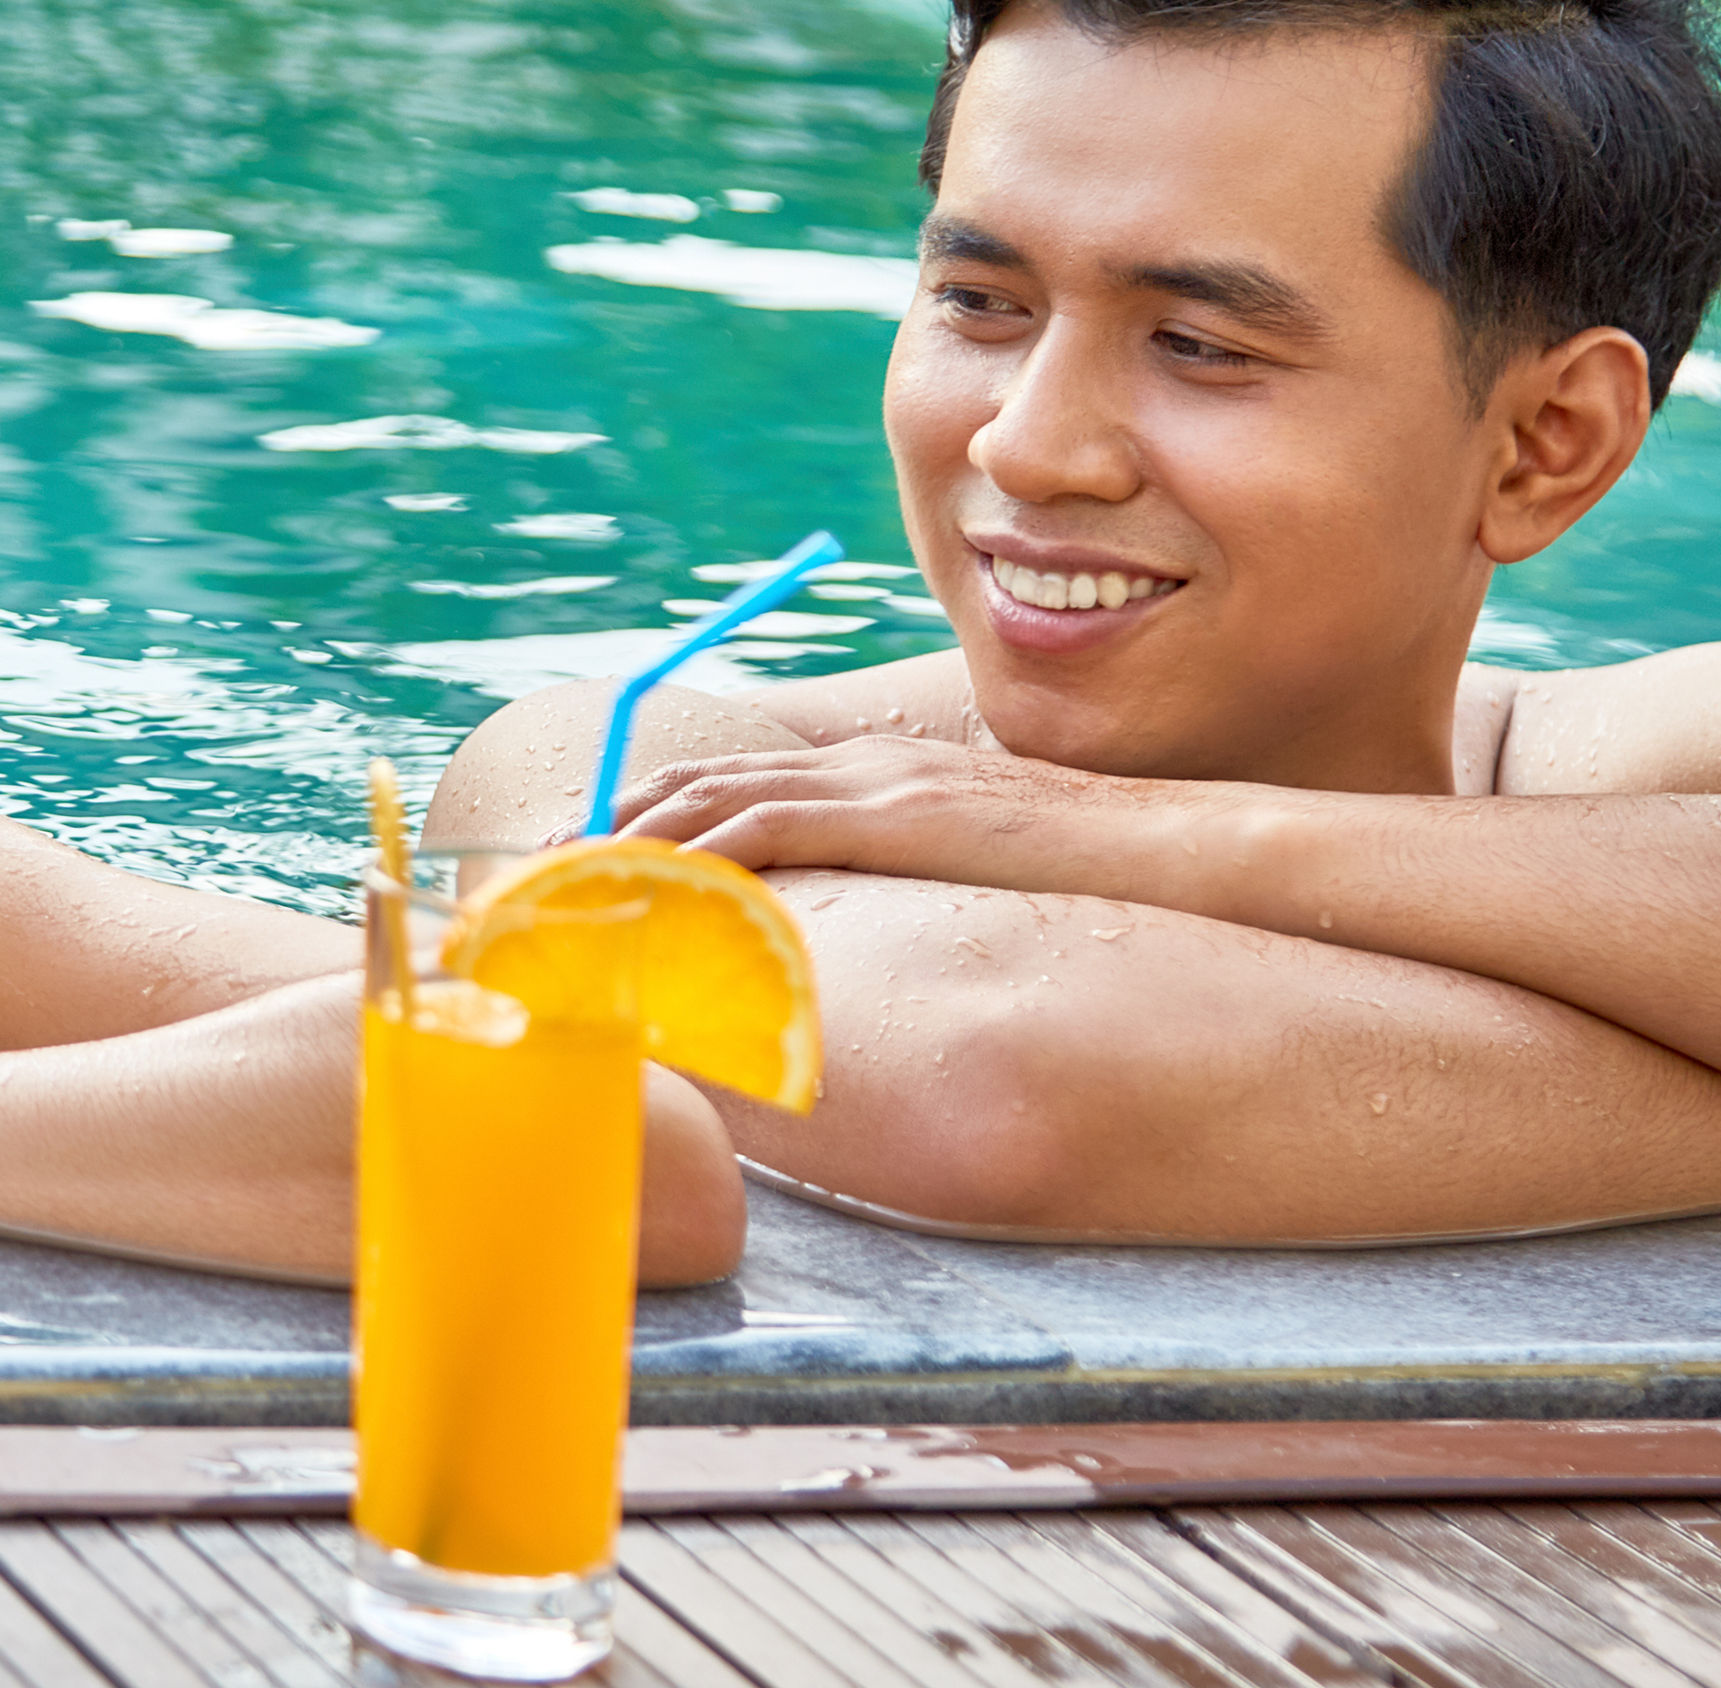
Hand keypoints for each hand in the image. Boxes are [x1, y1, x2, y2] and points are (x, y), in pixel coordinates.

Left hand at [611, 735, 1231, 899]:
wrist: (1185, 850)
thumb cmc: (1096, 881)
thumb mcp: (984, 881)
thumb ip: (919, 894)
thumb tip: (867, 952)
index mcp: (882, 778)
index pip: (740, 785)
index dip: (656, 816)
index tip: (590, 855)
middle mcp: (865, 767)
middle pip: (704, 783)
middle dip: (611, 824)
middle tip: (535, 869)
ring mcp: (879, 785)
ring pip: (716, 800)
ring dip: (628, 839)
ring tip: (559, 880)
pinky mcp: (896, 817)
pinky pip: (767, 831)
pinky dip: (694, 855)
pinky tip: (645, 886)